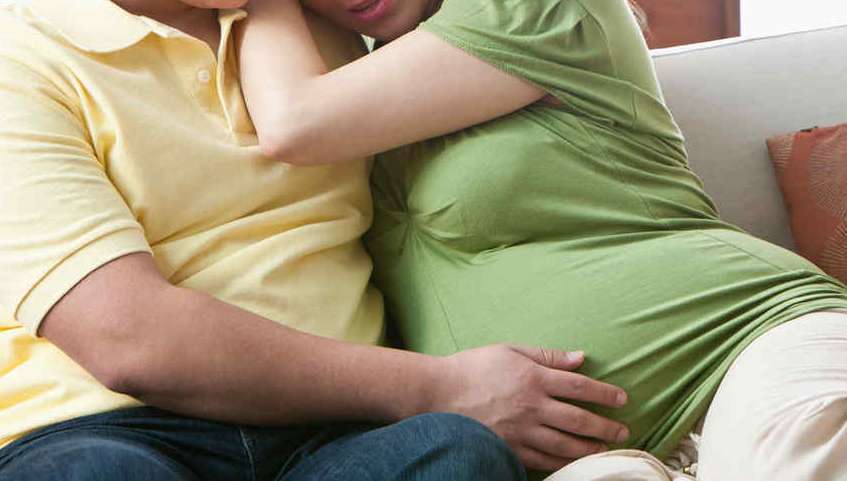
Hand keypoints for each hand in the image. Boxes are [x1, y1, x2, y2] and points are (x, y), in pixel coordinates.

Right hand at [432, 345, 628, 470]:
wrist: (437, 392)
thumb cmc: (473, 367)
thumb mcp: (510, 350)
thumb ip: (547, 355)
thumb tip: (580, 358)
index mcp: (533, 378)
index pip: (579, 386)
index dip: (604, 393)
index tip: (622, 399)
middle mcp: (531, 406)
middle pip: (579, 419)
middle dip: (605, 427)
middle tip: (623, 431)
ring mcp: (521, 430)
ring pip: (565, 444)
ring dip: (590, 449)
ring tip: (605, 450)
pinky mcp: (509, 448)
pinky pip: (543, 460)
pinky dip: (563, 462)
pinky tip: (574, 463)